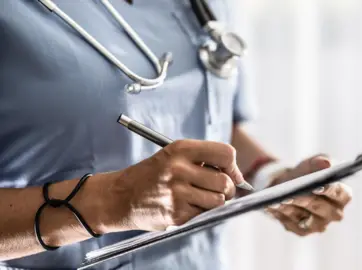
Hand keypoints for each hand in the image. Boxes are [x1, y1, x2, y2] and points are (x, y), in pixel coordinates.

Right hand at [100, 140, 240, 231]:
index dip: (233, 165)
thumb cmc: (153, 174)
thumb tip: (239, 177)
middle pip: (225, 181)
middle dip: (229, 187)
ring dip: (216, 200)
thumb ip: (205, 160)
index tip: (232, 172)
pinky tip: (186, 205)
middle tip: (221, 189)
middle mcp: (178, 169)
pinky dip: (201, 211)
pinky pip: (204, 214)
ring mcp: (177, 193)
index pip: (225, 153)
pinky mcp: (175, 214)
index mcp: (180, 149)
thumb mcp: (174, 155)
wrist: (119, 196)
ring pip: (218, 200)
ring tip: (201, 196)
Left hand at [265, 155, 351, 235]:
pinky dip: (280, 213)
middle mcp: (334, 213)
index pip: (341, 194)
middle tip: (294, 194)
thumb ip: (319, 161)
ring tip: (279, 199)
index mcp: (343, 196)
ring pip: (304, 217)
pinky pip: (290, 223)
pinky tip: (271, 205)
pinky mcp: (302, 231)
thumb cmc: (305, 174)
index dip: (330, 191)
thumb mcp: (311, 164)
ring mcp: (318, 225)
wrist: (287, 185)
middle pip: (322, 208)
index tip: (318, 186)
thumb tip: (326, 163)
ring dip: (291, 208)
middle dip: (307, 200)